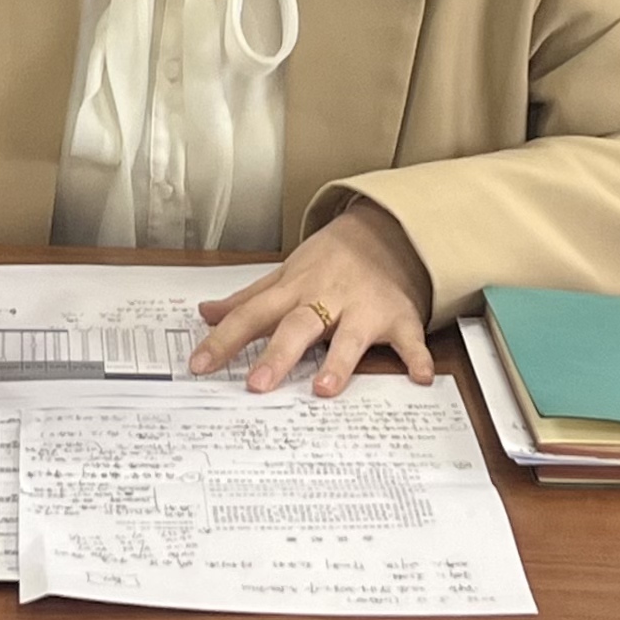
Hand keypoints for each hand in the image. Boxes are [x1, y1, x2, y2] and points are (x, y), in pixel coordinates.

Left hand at [190, 201, 433, 396]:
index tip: (199, 366)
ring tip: (324, 389)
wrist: (386, 230)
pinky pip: (409, 338)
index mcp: (294, 290)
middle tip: (256, 385)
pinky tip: (419, 377)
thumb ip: (248, 299)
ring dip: (338, 361)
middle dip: (278, 355)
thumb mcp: (286, 275)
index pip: (251, 315)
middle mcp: (326, 299)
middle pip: (298, 326)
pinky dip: (417, 357)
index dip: (224, 341)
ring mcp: (364, 308)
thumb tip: (205, 313)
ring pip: (349, 335)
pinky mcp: (399, 317)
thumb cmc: (329, 260)